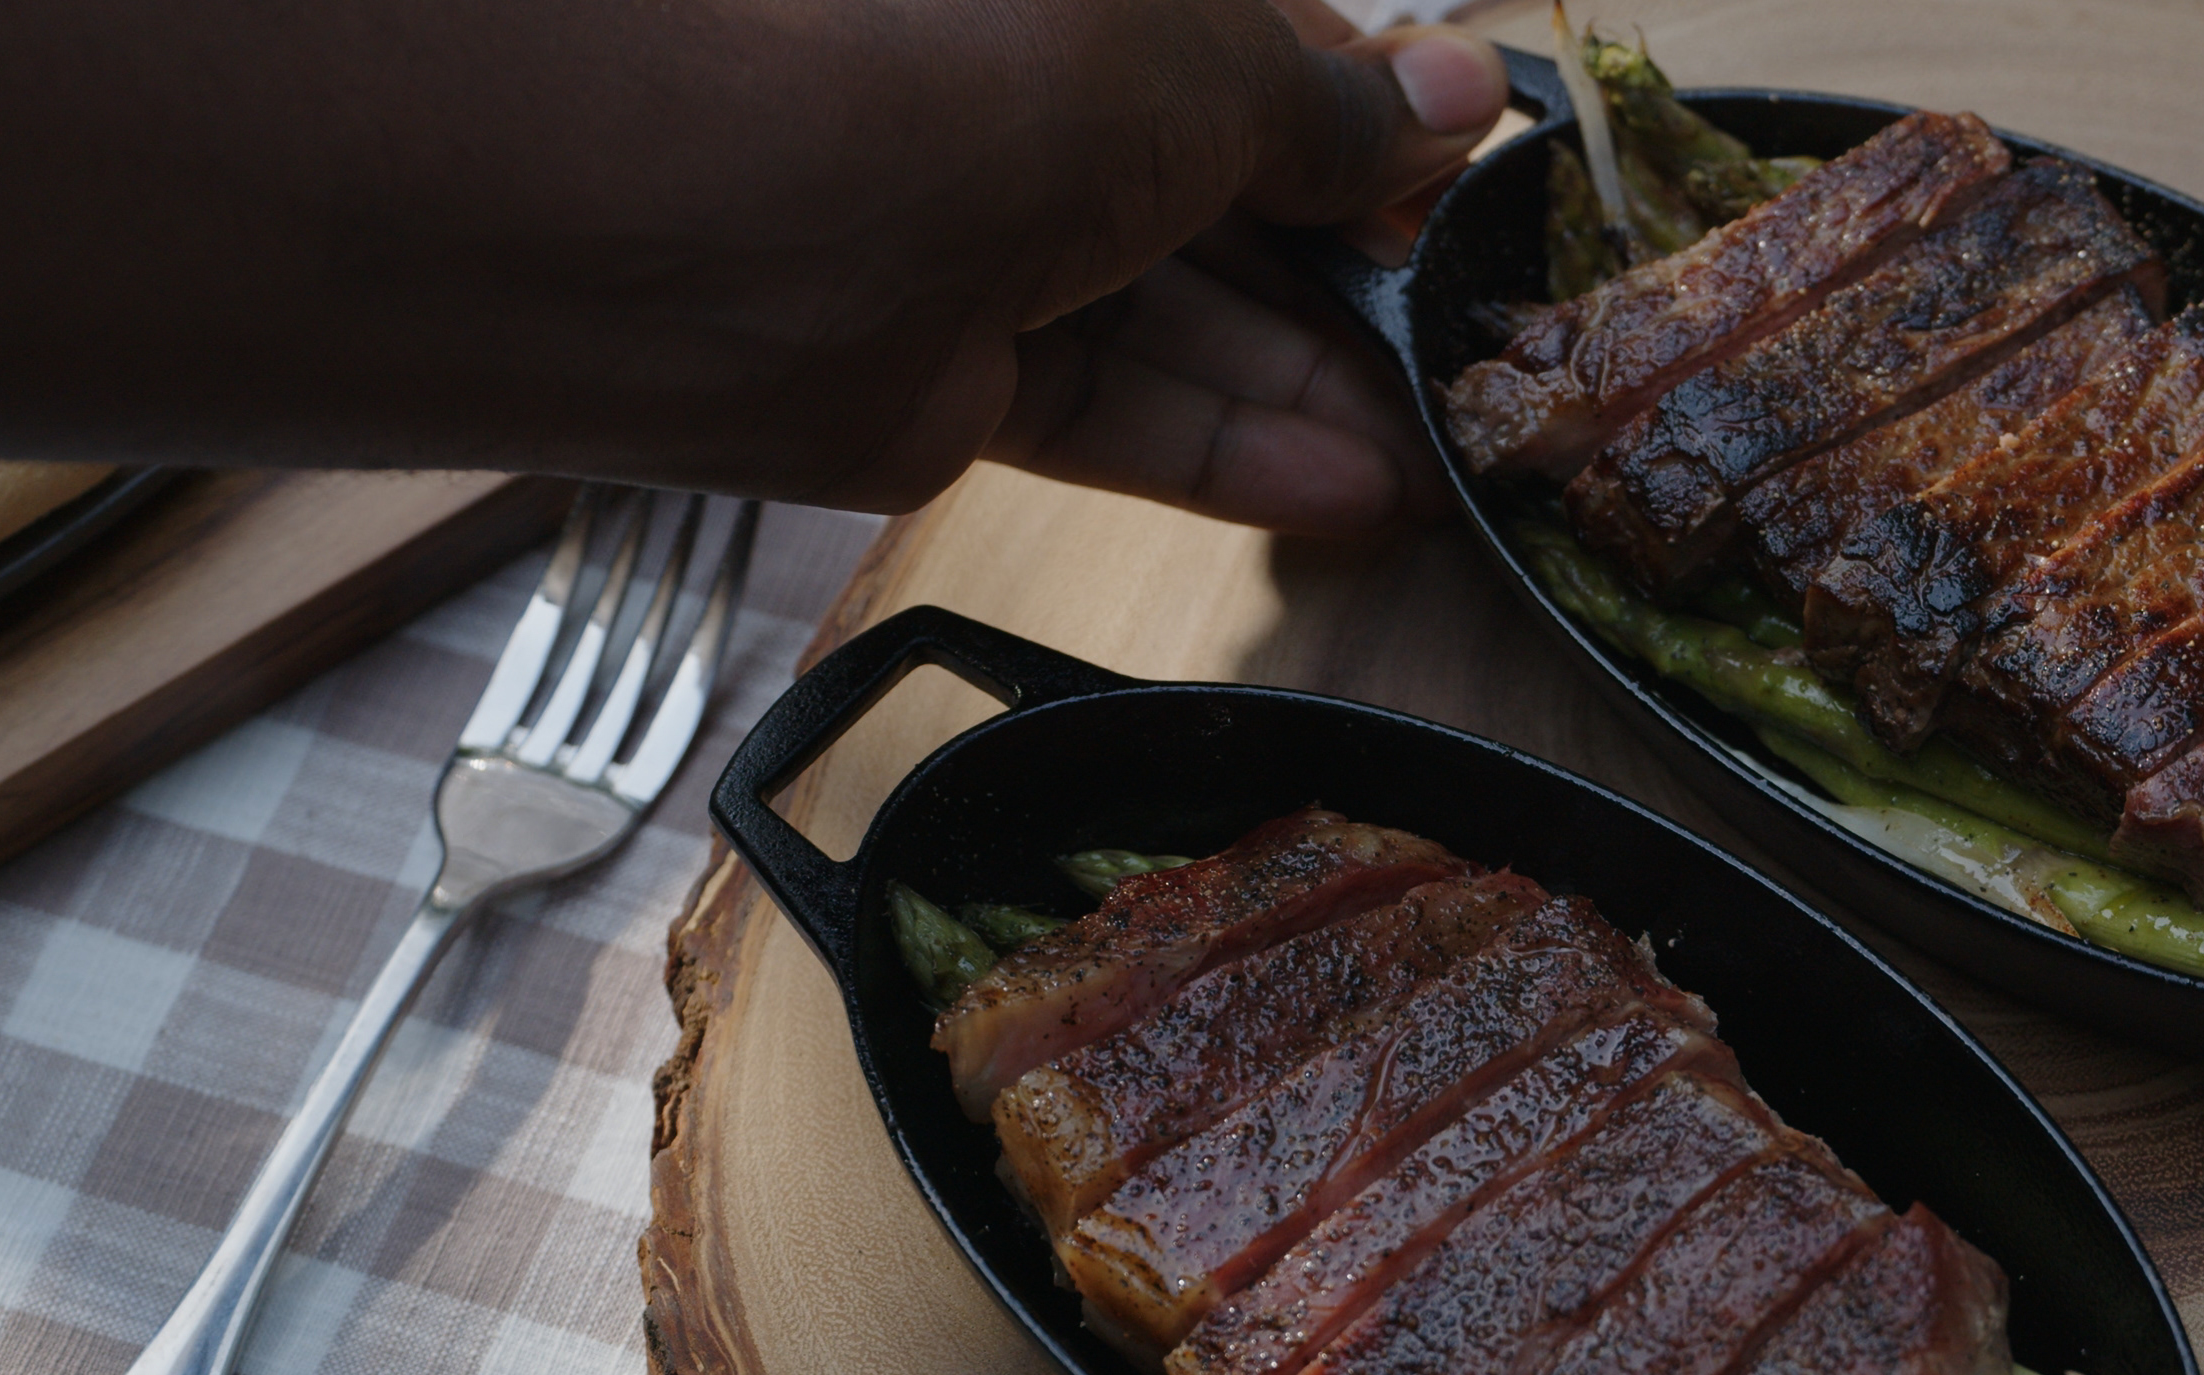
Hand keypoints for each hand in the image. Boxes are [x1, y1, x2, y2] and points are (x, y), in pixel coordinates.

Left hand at [971, 4, 1503, 535]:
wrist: (741, 225)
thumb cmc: (974, 77)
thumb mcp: (1208, 66)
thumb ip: (1333, 110)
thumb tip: (1454, 98)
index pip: (1257, 55)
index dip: (1368, 136)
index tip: (1461, 208)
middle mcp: (1033, 105)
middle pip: (1227, 207)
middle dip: (1352, 286)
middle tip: (1463, 362)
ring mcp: (991, 244)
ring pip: (1183, 324)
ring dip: (1314, 392)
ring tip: (1437, 460)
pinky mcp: (959, 379)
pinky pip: (1119, 414)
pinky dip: (1231, 454)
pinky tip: (1349, 491)